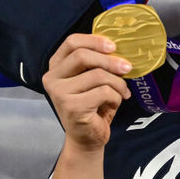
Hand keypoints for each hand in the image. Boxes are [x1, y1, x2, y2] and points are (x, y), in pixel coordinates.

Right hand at [42, 33, 131, 151]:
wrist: (86, 138)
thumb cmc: (92, 106)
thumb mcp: (92, 79)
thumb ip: (97, 63)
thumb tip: (118, 49)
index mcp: (56, 66)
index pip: (71, 42)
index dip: (94, 40)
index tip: (113, 46)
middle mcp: (52, 78)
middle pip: (82, 56)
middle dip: (110, 61)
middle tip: (127, 68)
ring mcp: (59, 93)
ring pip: (97, 75)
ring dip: (117, 83)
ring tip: (122, 92)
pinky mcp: (72, 107)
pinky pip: (103, 92)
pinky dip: (115, 97)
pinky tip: (114, 103)